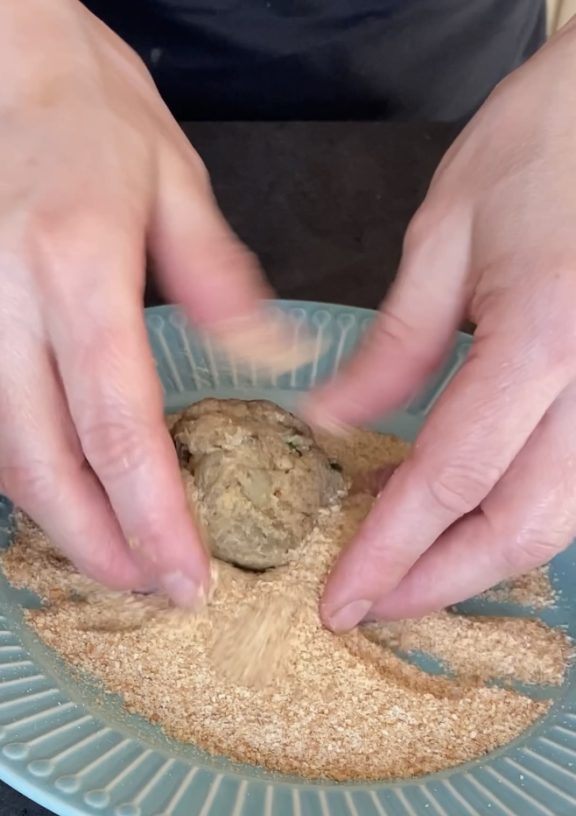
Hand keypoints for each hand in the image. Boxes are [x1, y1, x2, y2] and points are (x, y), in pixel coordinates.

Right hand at [0, 0, 277, 605]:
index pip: (117, 426)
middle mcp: (2, 303)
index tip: (185, 575)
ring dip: (52, 519)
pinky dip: (14, 468)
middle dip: (96, 548)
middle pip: (42, 468)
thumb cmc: (74, 98)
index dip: (152, 517)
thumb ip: (220, 281)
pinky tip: (53, 477)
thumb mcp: (172, 172)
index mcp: (76, 265)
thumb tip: (270, 361)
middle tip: (146, 588)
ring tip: (107, 546)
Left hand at [306, 21, 575, 629]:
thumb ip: (394, 345)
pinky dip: (524, 515)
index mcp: (543, 337)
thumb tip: (334, 423)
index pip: (449, 478)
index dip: (389, 551)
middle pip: (521, 525)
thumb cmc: (548, 139)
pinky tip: (472, 517)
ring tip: (410, 572)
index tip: (341, 600)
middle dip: (438, 582)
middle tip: (369, 606)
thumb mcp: (445, 234)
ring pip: (566, 517)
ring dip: (483, 561)